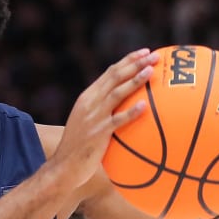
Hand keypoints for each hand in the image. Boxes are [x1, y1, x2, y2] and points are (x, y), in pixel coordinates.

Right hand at [51, 49, 159, 188]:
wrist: (64, 166)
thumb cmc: (80, 147)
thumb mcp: (88, 122)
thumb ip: (103, 111)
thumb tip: (127, 107)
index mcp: (88, 97)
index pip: (110, 72)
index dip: (128, 60)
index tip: (145, 52)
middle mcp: (90, 102)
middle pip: (115, 76)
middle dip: (136, 63)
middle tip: (155, 56)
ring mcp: (93, 117)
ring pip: (117, 93)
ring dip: (135, 80)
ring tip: (151, 72)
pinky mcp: (98, 133)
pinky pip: (117, 120)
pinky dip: (131, 112)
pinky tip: (144, 106)